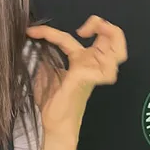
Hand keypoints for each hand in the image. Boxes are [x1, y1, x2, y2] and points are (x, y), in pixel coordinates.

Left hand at [26, 16, 127, 137]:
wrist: (54, 123)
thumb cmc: (52, 103)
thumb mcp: (45, 74)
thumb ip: (46, 58)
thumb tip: (37, 43)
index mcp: (80, 62)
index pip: (69, 38)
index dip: (49, 31)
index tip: (31, 31)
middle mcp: (91, 65)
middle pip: (115, 39)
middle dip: (104, 26)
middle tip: (84, 28)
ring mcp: (93, 72)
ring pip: (118, 50)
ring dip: (108, 34)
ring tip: (85, 31)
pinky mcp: (89, 78)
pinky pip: (104, 67)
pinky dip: (96, 57)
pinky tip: (79, 51)